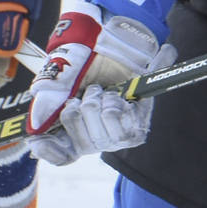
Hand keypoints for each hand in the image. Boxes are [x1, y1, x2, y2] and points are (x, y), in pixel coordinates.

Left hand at [25, 9, 173, 165]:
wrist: (100, 87)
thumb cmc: (120, 82)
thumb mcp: (138, 73)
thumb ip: (156, 64)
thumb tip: (170, 50)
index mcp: (133, 130)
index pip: (119, 124)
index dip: (113, 108)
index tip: (114, 97)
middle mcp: (112, 142)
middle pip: (96, 125)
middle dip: (93, 100)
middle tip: (96, 91)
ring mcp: (90, 146)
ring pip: (76, 130)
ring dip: (75, 109)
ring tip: (80, 100)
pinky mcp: (70, 147)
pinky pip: (61, 156)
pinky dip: (48, 150)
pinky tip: (36, 144)